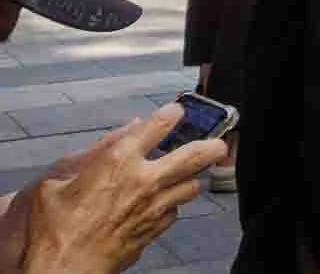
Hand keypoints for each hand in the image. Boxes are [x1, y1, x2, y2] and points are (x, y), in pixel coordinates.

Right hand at [15, 104, 222, 273]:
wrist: (60, 271)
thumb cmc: (52, 230)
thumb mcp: (54, 181)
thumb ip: (93, 152)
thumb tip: (126, 130)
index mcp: (117, 161)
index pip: (157, 126)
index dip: (171, 115)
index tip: (176, 112)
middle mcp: (143, 181)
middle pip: (195, 155)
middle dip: (211, 145)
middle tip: (217, 142)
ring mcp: (154, 208)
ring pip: (192, 186)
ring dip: (191, 178)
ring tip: (187, 174)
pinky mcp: (155, 231)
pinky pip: (175, 212)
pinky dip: (172, 205)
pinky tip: (162, 204)